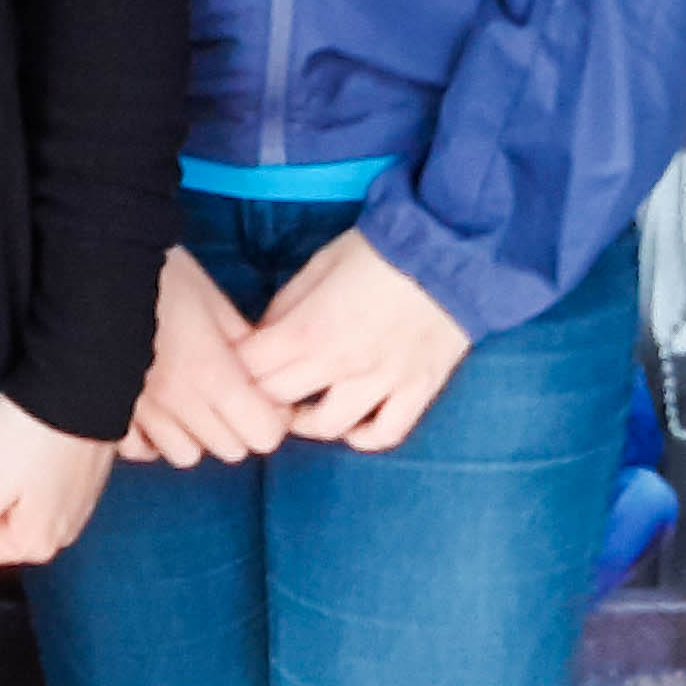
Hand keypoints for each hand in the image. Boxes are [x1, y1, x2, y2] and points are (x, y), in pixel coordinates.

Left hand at [0, 399, 114, 569]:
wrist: (79, 385)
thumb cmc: (31, 435)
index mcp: (36, 543)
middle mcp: (63, 533)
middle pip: (1, 530)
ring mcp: (78, 506)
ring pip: (21, 508)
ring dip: (6, 485)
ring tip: (9, 450)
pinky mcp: (86, 479)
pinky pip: (44, 488)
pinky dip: (30, 472)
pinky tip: (29, 447)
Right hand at [120, 248, 288, 469]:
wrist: (96, 267)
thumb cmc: (159, 274)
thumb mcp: (214, 301)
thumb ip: (244, 343)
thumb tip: (264, 372)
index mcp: (210, 371)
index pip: (265, 434)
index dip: (271, 416)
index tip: (263, 395)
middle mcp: (178, 400)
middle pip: (231, 450)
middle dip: (237, 426)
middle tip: (226, 394)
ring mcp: (141, 411)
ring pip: (187, 455)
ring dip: (195, 435)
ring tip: (187, 402)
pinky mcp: (111, 411)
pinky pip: (142, 450)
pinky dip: (152, 440)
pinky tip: (155, 412)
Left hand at [239, 232, 473, 451]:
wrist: (452, 248)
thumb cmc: (380, 249)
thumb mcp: (318, 265)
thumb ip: (285, 306)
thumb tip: (261, 336)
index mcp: (311, 329)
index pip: (250, 369)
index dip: (233, 366)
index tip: (233, 360)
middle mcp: (343, 364)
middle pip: (278, 400)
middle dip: (259, 392)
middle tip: (259, 383)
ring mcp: (383, 382)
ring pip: (328, 427)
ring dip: (303, 421)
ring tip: (299, 407)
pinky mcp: (419, 389)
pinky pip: (386, 433)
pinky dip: (363, 437)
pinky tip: (350, 424)